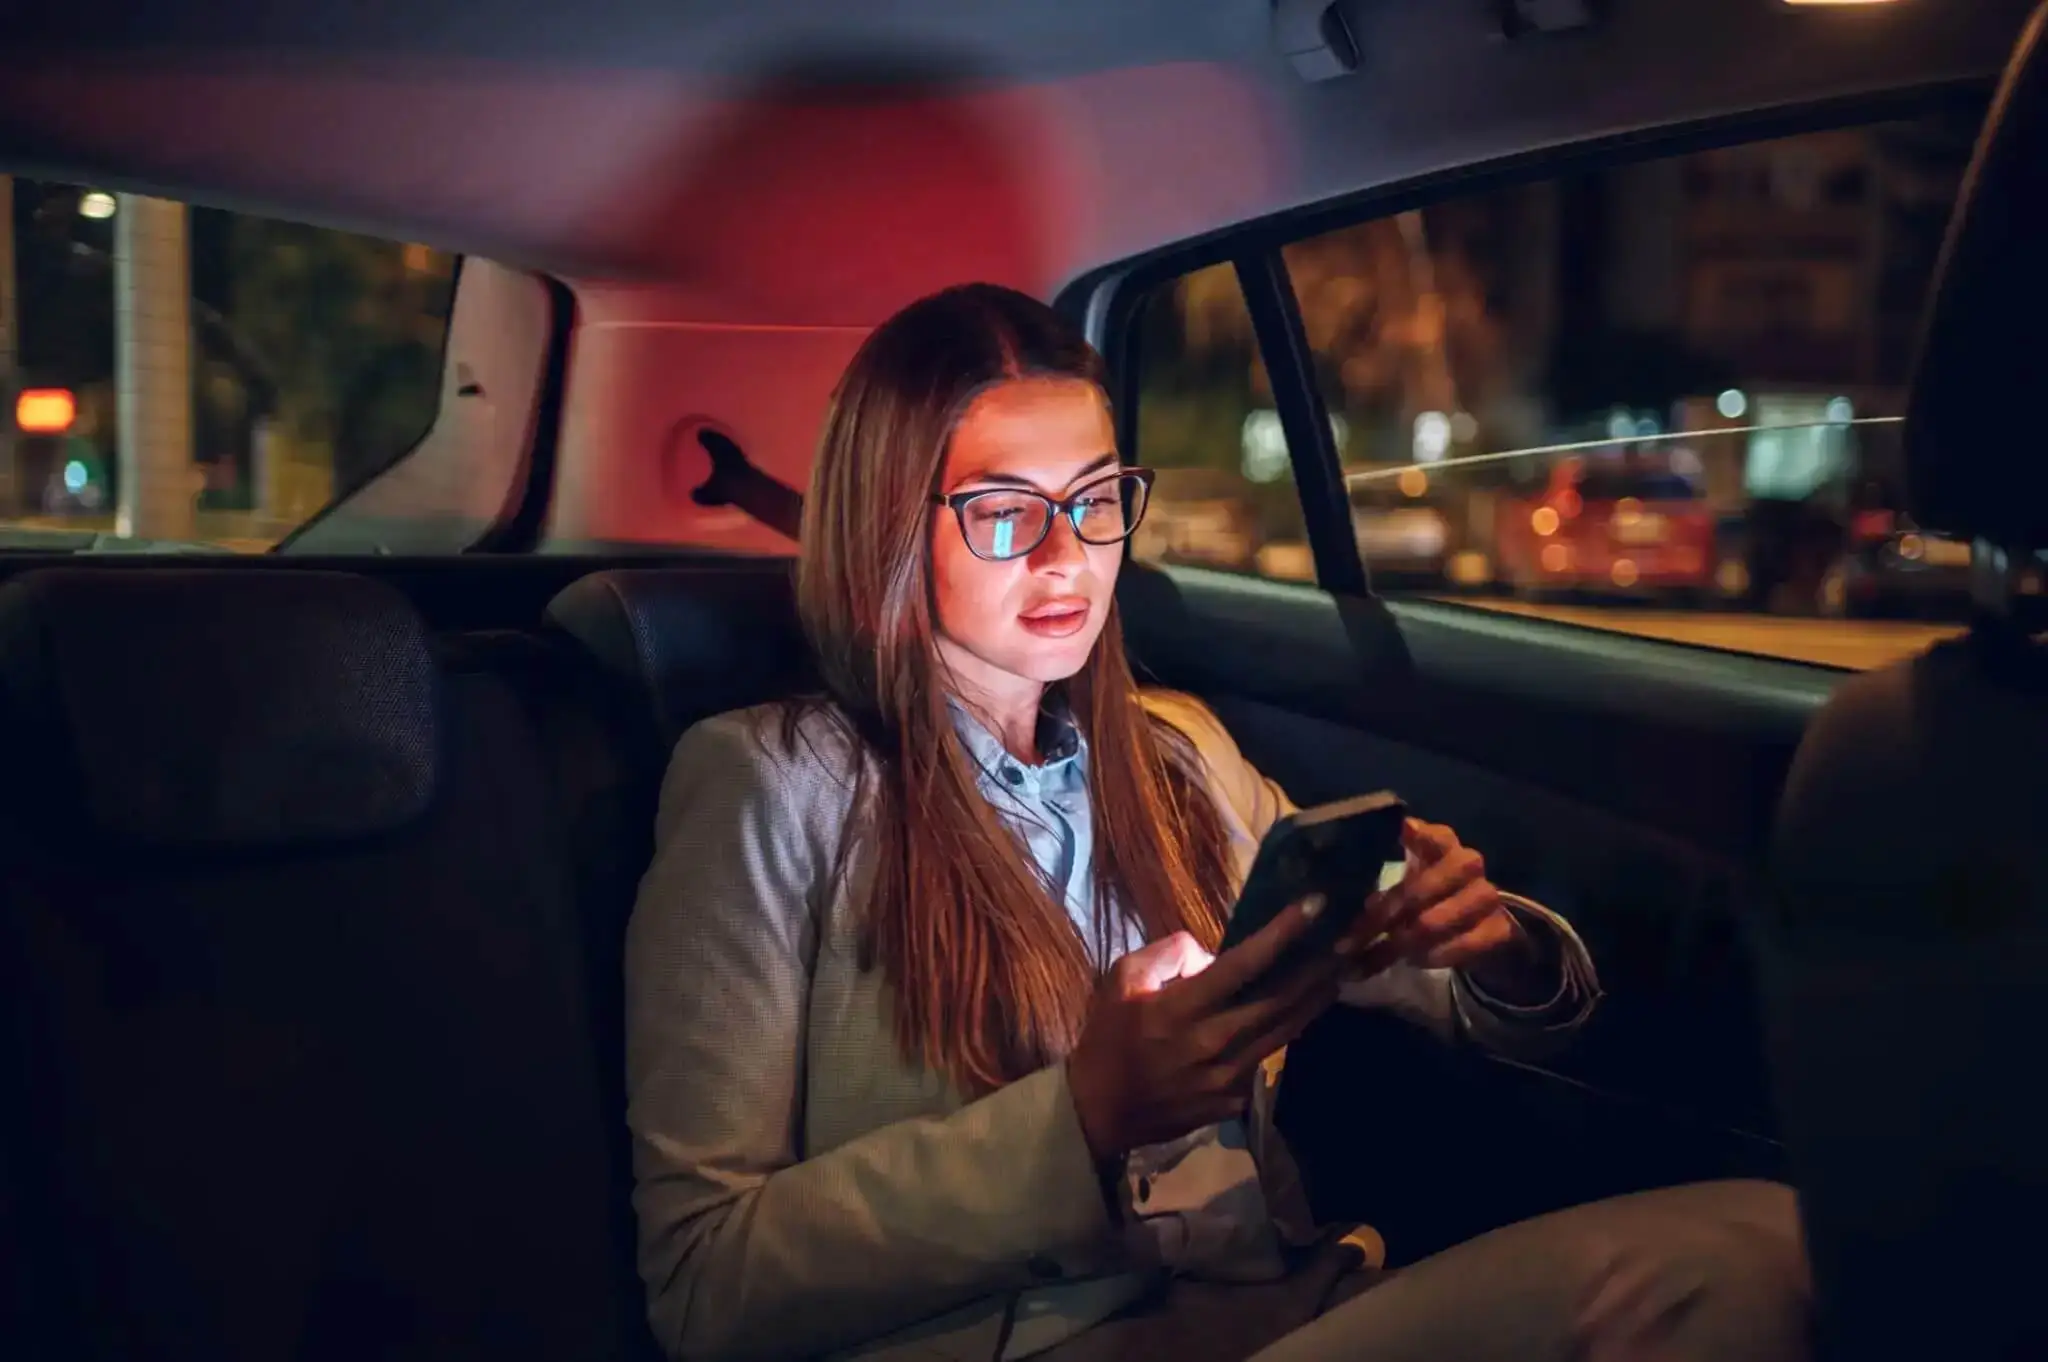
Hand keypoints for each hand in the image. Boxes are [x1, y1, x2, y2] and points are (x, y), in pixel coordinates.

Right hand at [1065, 902, 1344, 1160]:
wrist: (1102, 1110)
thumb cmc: (1108, 1038)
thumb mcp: (1120, 982)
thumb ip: (1166, 955)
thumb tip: (1209, 951)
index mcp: (1181, 1009)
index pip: (1242, 965)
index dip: (1281, 934)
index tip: (1315, 905)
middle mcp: (1212, 1043)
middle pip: (1280, 1000)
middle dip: (1320, 965)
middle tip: (1352, 937)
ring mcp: (1228, 1076)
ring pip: (1286, 1030)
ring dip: (1317, 997)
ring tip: (1345, 967)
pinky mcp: (1235, 1099)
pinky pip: (1268, 1057)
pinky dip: (1289, 1029)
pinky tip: (1305, 1008)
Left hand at [1344, 819, 1527, 982]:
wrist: (1486, 929)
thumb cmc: (1436, 899)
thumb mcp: (1413, 885)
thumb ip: (1391, 890)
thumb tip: (1369, 906)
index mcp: (1444, 846)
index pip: (1434, 835)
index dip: (1419, 836)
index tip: (1403, 832)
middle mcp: (1468, 865)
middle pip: (1417, 891)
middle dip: (1378, 921)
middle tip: (1346, 945)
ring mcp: (1486, 896)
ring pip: (1431, 924)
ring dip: (1398, 946)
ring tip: (1372, 958)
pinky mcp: (1499, 929)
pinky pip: (1457, 947)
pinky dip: (1430, 957)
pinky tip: (1412, 962)